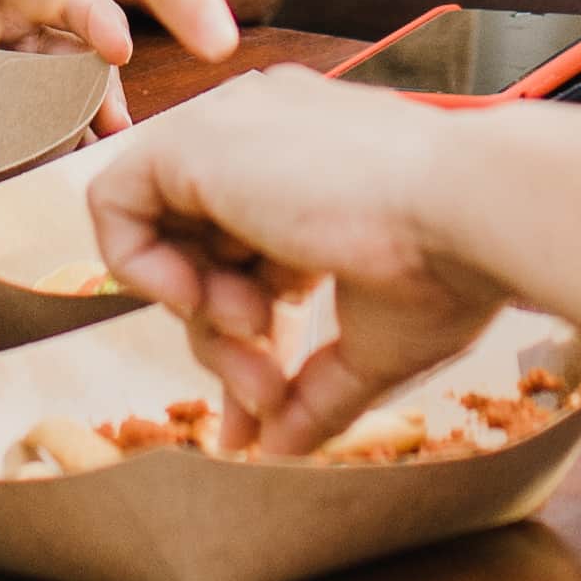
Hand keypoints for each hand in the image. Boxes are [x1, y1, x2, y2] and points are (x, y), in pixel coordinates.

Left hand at [89, 67, 500, 449]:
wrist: (467, 211)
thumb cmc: (452, 265)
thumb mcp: (376, 341)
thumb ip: (315, 393)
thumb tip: (274, 450)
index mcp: (317, 167)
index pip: (249, 255)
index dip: (246, 337)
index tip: (268, 405)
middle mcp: (268, 136)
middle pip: (202, 252)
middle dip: (227, 341)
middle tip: (266, 393)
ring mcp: (230, 129)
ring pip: (162, 234)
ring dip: (198, 314)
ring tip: (257, 336)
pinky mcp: (192, 140)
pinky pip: (113, 203)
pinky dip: (139, 267)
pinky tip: (199, 299)